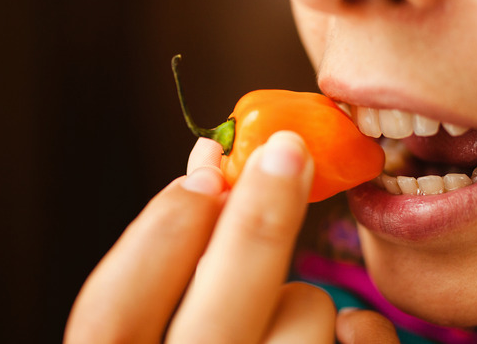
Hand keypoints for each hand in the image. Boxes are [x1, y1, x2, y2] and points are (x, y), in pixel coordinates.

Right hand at [65, 131, 337, 342]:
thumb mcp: (171, 335)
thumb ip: (177, 282)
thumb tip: (209, 175)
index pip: (113, 314)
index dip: (155, 235)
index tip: (205, 172)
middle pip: (220, 310)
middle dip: (257, 218)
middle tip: (289, 151)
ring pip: (304, 313)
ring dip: (303, 300)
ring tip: (289, 328)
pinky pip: (362, 338)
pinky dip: (362, 329)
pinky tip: (348, 338)